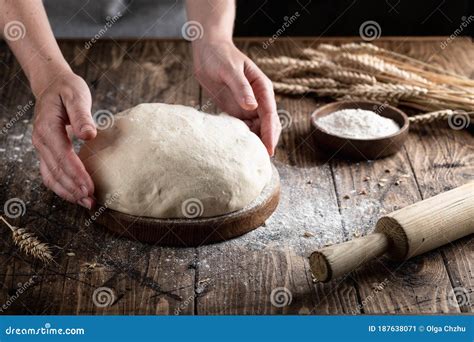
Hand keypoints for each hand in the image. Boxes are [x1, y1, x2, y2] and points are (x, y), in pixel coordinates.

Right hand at [31, 70, 95, 208]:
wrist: (52, 85)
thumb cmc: (66, 89)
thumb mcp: (76, 95)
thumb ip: (82, 115)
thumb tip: (88, 135)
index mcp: (48, 128)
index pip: (63, 156)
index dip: (76, 174)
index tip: (90, 187)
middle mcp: (41, 141)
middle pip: (57, 171)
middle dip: (74, 188)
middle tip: (92, 201)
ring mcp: (42, 148)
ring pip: (51, 177)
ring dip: (68, 192)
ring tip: (87, 203)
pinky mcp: (46, 152)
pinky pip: (51, 174)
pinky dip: (63, 187)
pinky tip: (77, 195)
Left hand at [192, 39, 280, 155]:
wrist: (208, 51)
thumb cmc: (220, 56)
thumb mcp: (230, 70)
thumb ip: (241, 88)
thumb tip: (251, 107)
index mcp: (262, 88)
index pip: (270, 114)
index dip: (270, 132)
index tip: (269, 148)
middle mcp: (258, 99)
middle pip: (268, 125)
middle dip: (267, 141)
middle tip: (261, 161)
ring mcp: (248, 106)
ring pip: (257, 129)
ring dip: (255, 142)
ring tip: (249, 160)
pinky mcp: (236, 111)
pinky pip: (242, 128)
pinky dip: (242, 138)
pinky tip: (237, 149)